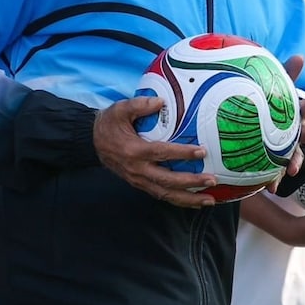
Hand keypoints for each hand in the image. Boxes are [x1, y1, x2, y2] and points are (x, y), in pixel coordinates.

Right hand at [94, 97, 217, 208]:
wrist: (92, 142)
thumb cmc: (109, 124)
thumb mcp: (120, 109)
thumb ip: (139, 104)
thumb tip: (161, 102)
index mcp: (134, 151)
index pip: (162, 153)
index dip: (183, 153)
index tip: (202, 151)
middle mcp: (138, 169)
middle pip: (167, 180)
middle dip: (191, 182)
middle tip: (211, 179)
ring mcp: (138, 180)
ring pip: (166, 194)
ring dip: (188, 198)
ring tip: (209, 199)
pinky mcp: (140, 185)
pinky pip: (161, 195)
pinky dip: (179, 200)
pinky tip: (194, 202)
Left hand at [281, 55, 304, 177]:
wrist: (258, 127)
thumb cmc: (270, 104)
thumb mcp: (275, 88)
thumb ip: (286, 74)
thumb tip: (300, 55)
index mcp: (294, 113)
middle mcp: (295, 131)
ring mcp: (287, 147)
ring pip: (295, 155)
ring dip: (295, 161)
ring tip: (292, 169)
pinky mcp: (275, 162)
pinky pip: (276, 171)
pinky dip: (275, 179)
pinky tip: (271, 187)